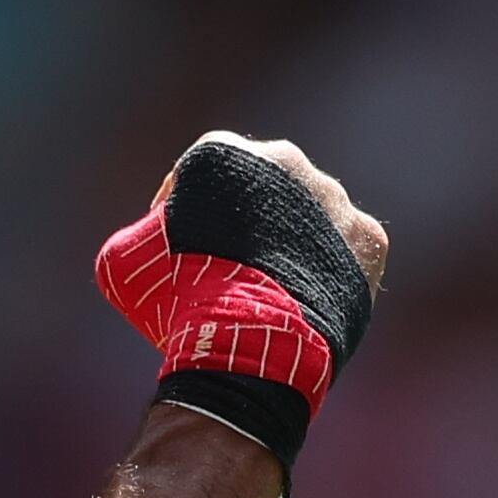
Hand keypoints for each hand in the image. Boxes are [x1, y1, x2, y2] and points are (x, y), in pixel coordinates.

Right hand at [94, 132, 387, 487]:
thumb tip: (146, 241)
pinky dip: (334, 268)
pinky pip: (350, 247)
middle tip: (234, 265)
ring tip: (277, 285)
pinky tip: (312, 295)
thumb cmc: (180, 303)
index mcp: (224, 153)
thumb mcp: (130, 264)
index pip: (205, 170)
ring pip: (313, 215)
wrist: (245, 344)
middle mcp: (286, 160)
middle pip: (266, 186)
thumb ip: (142, 236)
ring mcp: (334, 198)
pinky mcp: (368, 237)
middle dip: (250, 218)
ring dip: (297, 241)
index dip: (190, 205)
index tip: (184, 244)